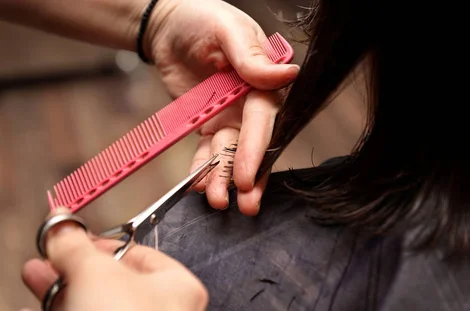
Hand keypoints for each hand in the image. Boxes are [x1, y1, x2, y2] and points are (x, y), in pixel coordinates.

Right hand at [21, 208, 207, 310]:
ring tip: (38, 278)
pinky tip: (45, 306)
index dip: (100, 242)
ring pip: (98, 304)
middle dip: (74, 267)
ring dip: (64, 290)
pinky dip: (66, 309)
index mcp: (179, 286)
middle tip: (49, 259)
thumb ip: (78, 247)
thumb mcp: (96, 271)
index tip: (71, 238)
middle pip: (113, 281)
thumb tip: (63, 228)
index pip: (138, 253)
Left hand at [146, 0, 299, 214]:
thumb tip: (286, 75)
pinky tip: (198, 186)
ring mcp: (230, 118)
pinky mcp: (209, 126)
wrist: (168, 26)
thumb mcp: (227, 30)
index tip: (246, 178)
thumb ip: (251, 57)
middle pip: (253, 146)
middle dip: (249, 176)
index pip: (263, 121)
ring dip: (224, 180)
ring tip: (216, 202)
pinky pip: (206, 152)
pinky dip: (202, 170)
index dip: (255, 150)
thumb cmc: (203, 19)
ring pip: (229, 155)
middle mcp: (250, 104)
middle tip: (246, 206)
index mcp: (263, 81)